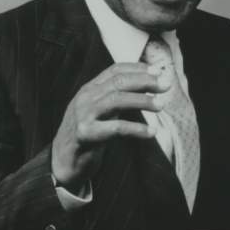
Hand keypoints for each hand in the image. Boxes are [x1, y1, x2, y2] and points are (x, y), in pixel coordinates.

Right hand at [52, 62, 170, 190]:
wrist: (64, 161)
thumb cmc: (89, 135)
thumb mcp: (101, 111)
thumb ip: (118, 98)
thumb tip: (149, 87)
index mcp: (89, 89)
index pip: (115, 70)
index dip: (138, 69)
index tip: (159, 72)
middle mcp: (85, 98)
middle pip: (118, 82)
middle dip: (145, 81)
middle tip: (166, 85)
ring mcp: (83, 115)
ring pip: (116, 100)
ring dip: (142, 101)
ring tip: (161, 105)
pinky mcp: (85, 135)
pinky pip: (115, 129)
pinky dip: (136, 129)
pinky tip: (152, 133)